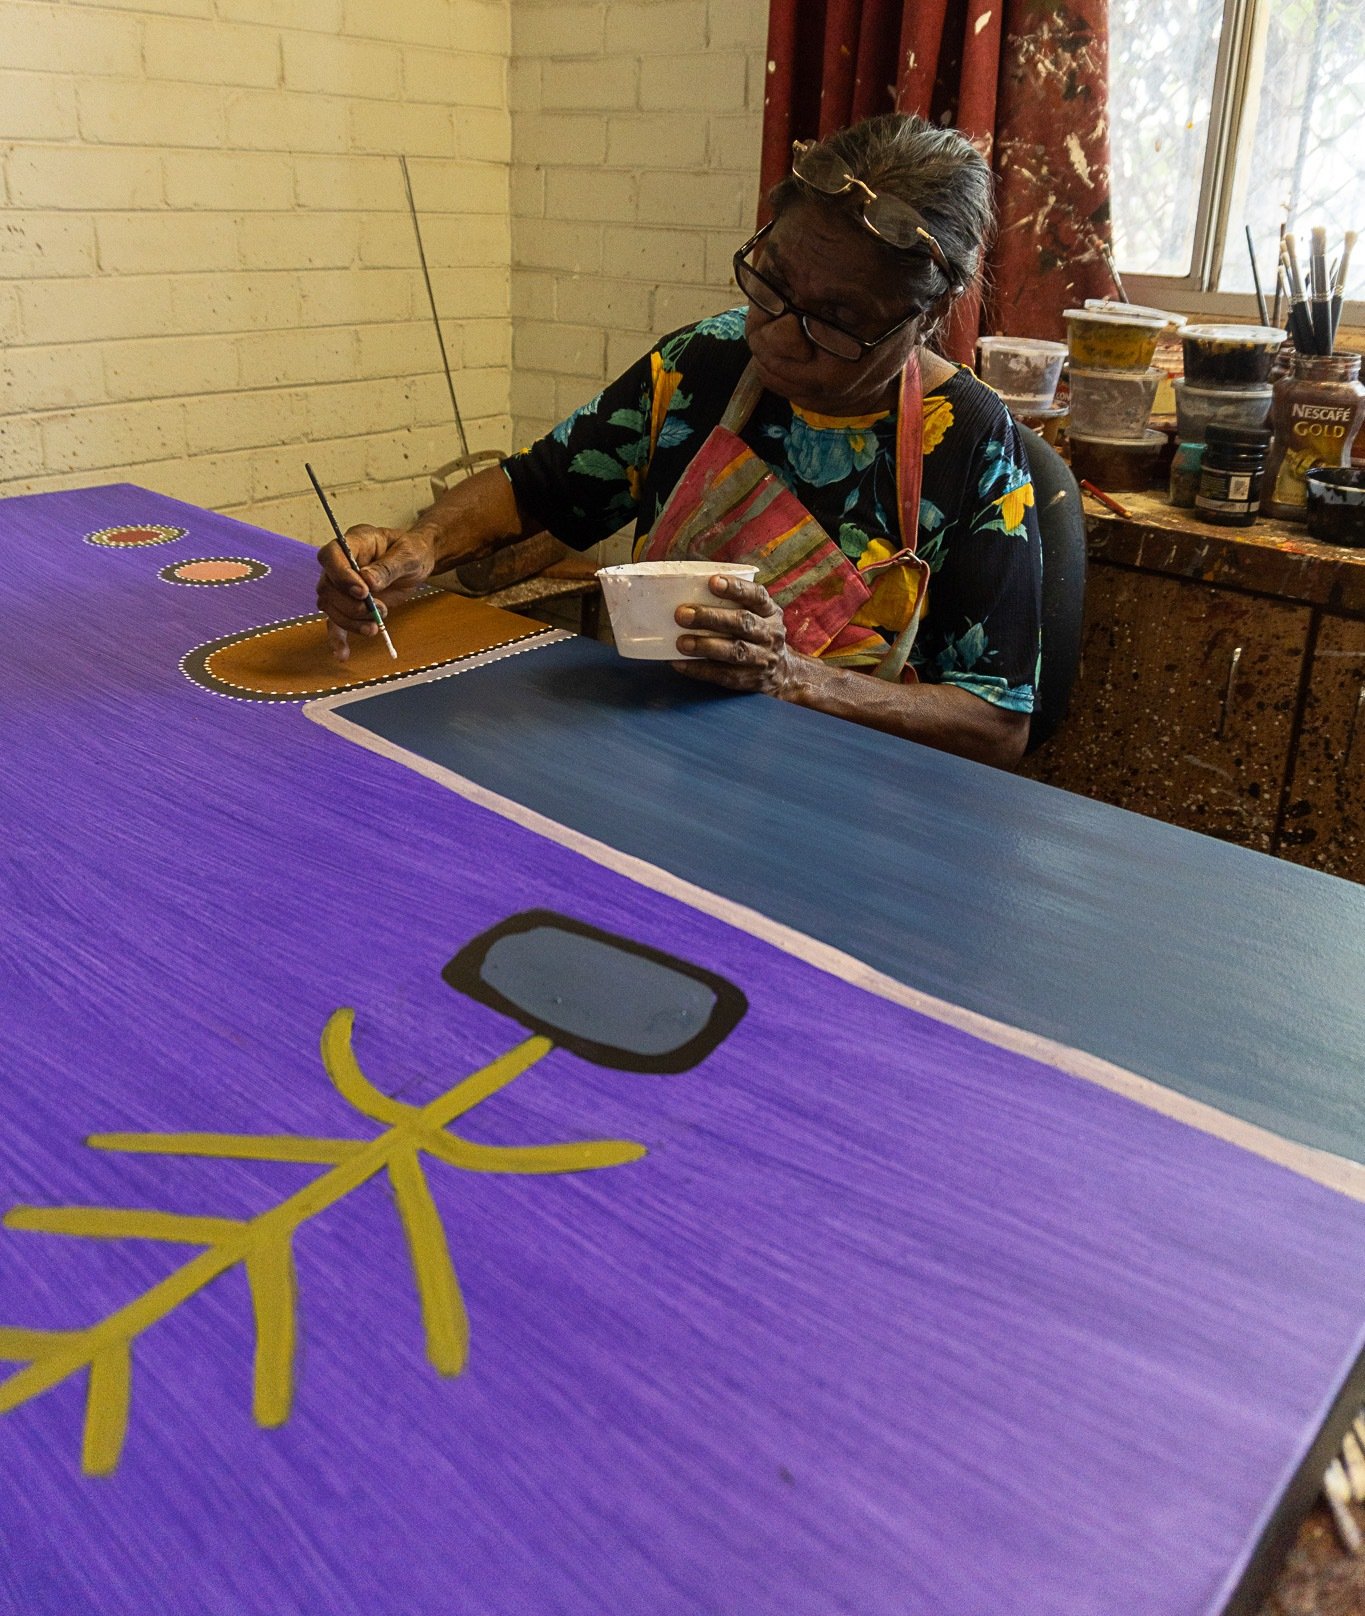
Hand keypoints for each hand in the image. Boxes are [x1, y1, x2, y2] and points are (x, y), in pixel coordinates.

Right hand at [315, 525, 435, 660]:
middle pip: (328, 587)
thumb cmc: (412, 551)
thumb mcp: (408, 555)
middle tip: (377, 610)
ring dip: (351, 622)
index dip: (342, 576)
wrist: (418, 561)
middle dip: (351, 605)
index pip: (331, 556)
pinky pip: (336, 621)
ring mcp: (342, 584)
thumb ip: (388, 567)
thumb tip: (367, 582)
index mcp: (354, 542)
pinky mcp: (348, 603)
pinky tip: (343, 654)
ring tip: (375, 626)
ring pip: (331, 607)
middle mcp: (342, 563)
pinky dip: (338, 638)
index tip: (363, 592)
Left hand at [672, 574, 798, 695]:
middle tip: (683, 614)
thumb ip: (733, 603)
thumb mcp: (757, 614)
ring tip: (682, 642)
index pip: (756, 595)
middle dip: (711, 617)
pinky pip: (723, 675)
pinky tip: (680, 663)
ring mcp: (762, 659)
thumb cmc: (756, 635)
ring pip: (735, 651)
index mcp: (769, 612)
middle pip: (743, 623)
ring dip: (705, 646)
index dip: (736, 588)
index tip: (712, 582)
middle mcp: (769, 634)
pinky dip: (699, 669)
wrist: (781, 673)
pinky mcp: (750, 680)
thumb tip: (687, 590)